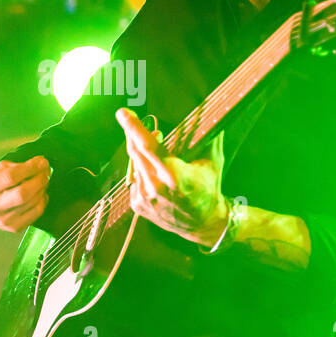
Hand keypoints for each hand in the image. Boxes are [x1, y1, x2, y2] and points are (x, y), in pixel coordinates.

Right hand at [0, 156, 49, 231]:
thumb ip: (16, 166)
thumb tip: (40, 164)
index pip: (11, 177)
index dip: (30, 168)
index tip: (42, 161)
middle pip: (23, 193)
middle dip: (39, 180)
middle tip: (45, 171)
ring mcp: (3, 220)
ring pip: (32, 202)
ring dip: (42, 188)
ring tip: (43, 180)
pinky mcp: (14, 227)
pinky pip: (37, 212)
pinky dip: (43, 200)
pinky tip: (40, 194)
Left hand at [117, 108, 227, 246]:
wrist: (203, 223)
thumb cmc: (209, 189)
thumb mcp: (212, 162)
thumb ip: (208, 138)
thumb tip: (209, 113)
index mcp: (175, 176)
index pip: (149, 147)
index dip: (134, 128)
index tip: (123, 113)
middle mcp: (156, 188)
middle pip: (135, 152)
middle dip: (132, 133)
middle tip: (129, 117)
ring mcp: (144, 198)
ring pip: (134, 165)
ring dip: (140, 153)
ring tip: (155, 150)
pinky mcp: (138, 205)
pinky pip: (134, 179)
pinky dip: (141, 170)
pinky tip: (154, 174)